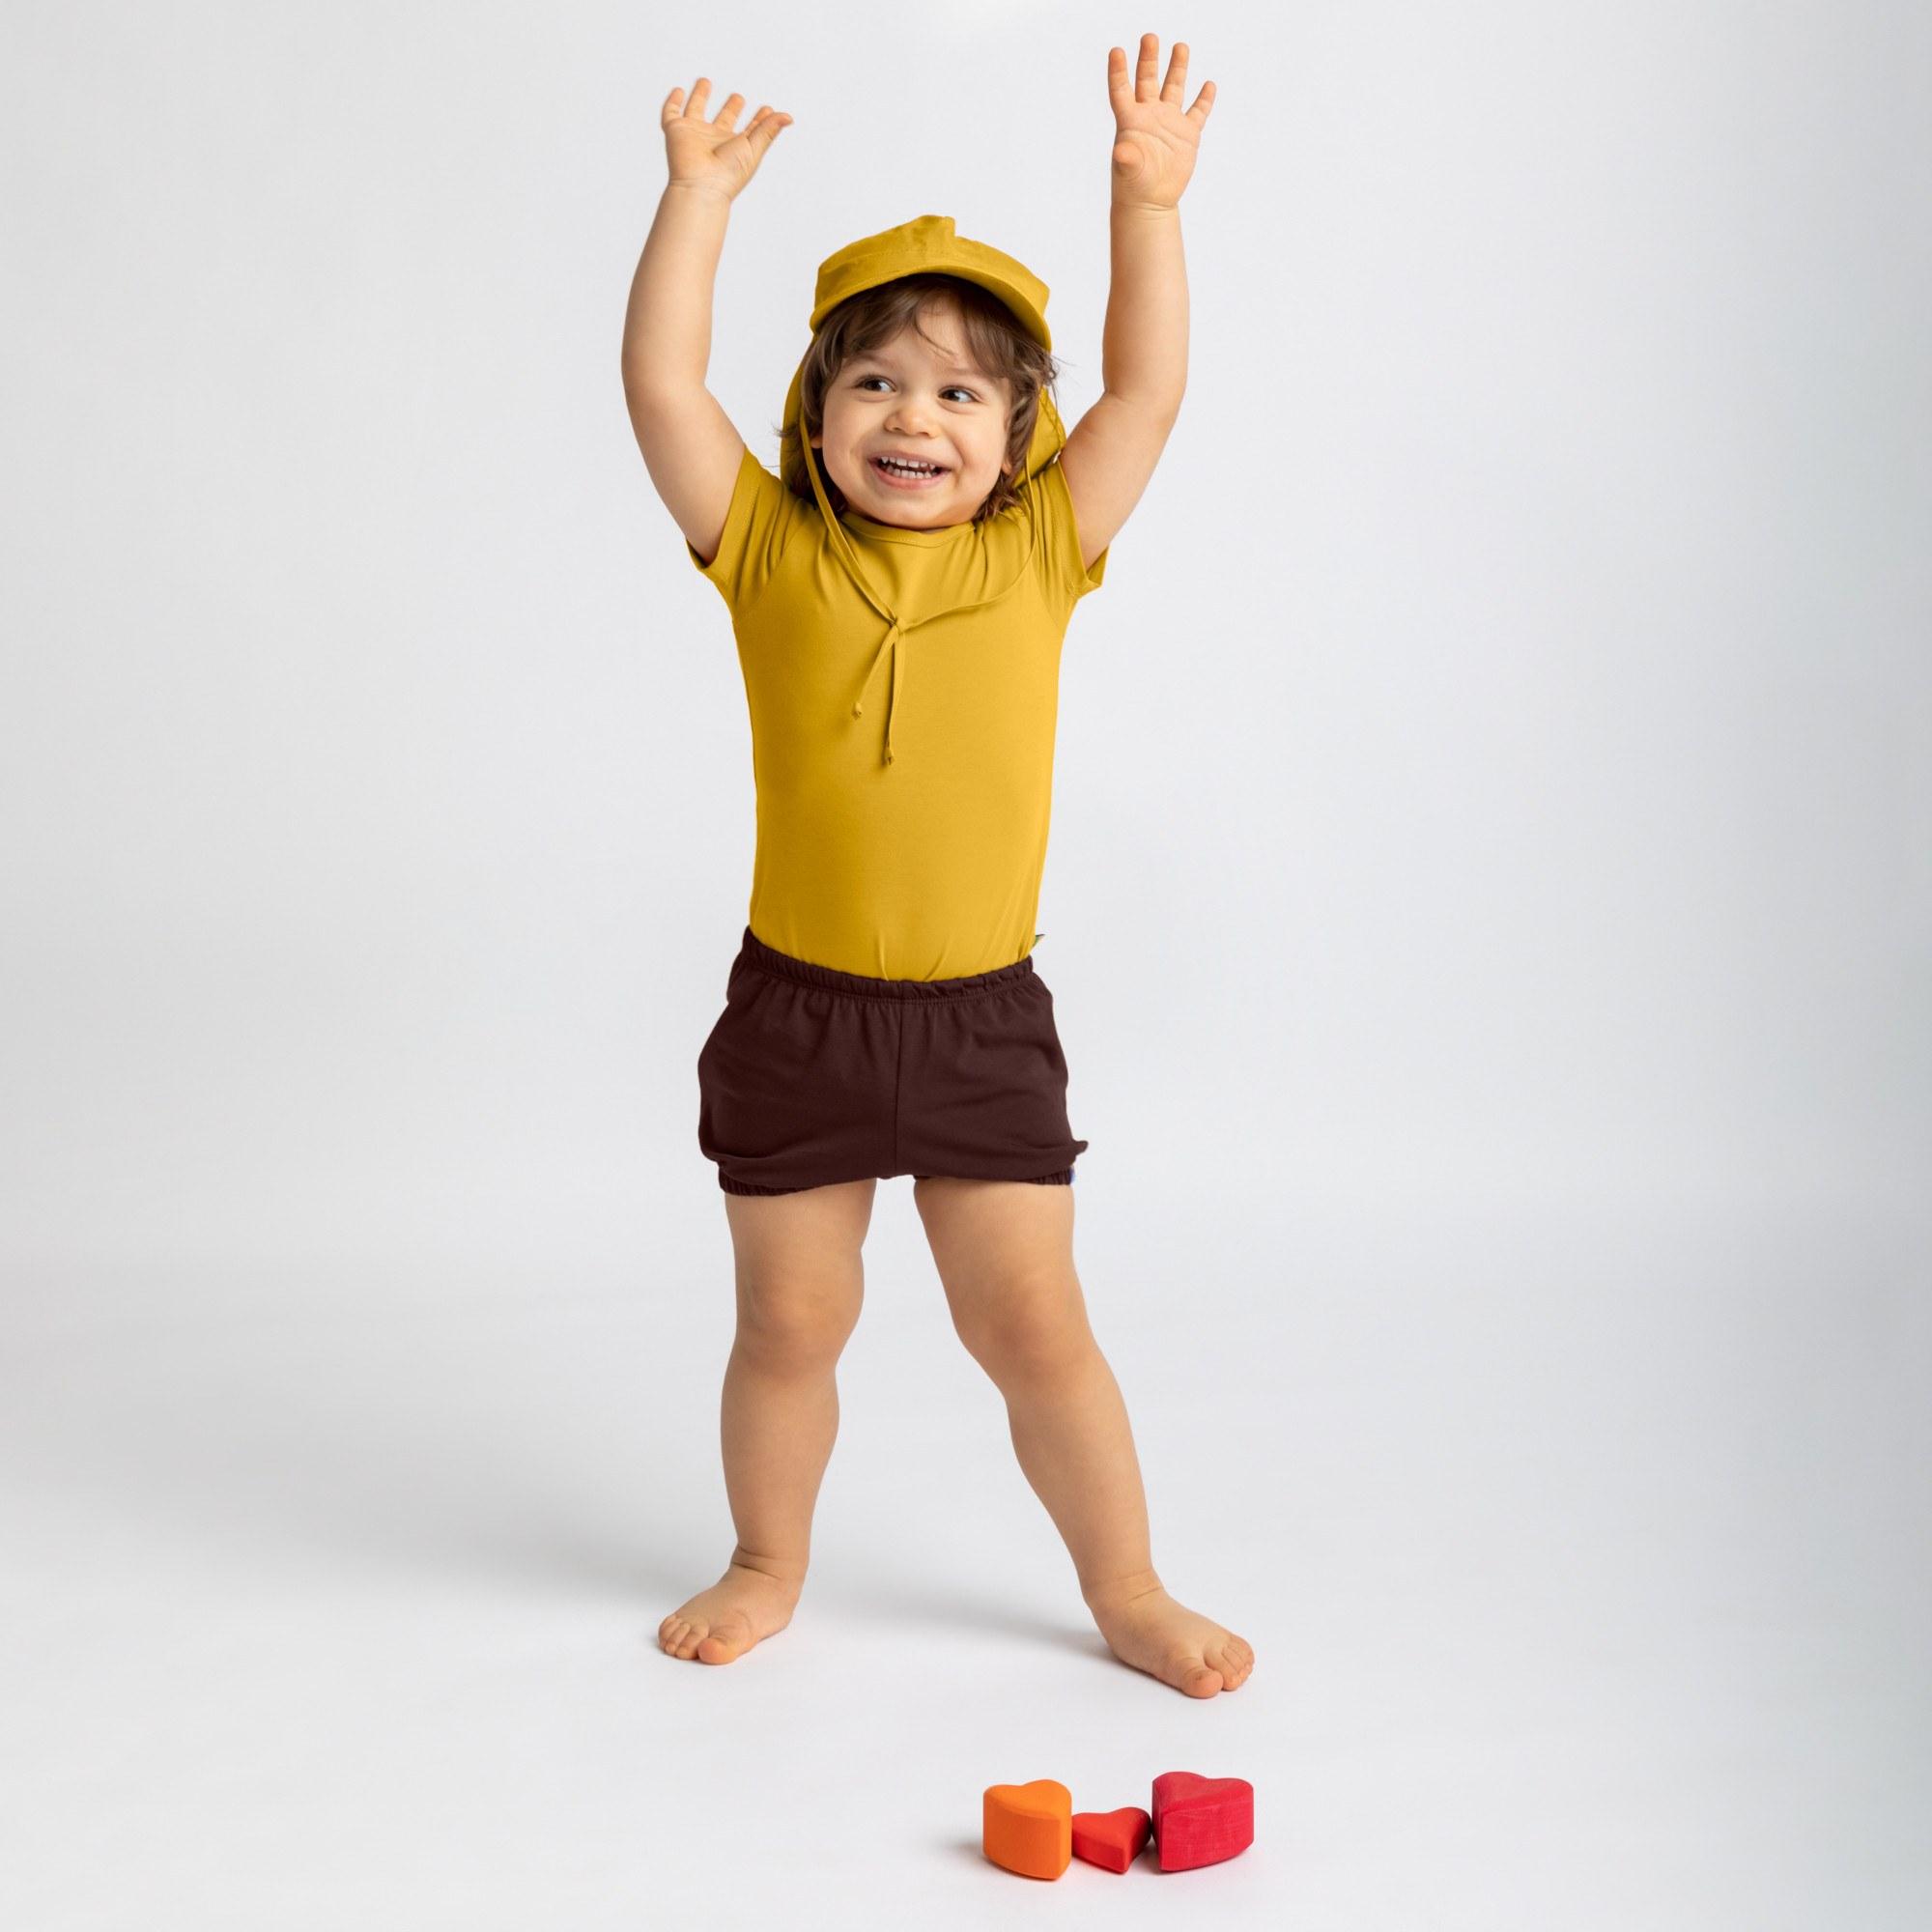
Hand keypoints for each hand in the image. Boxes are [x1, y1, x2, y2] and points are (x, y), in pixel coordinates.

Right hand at [660, 78, 791, 199]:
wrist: (701, 185)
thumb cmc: (728, 173)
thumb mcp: (754, 147)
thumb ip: (769, 130)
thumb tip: (788, 116)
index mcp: (735, 146)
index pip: (750, 130)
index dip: (759, 120)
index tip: (768, 110)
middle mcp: (715, 140)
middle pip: (724, 120)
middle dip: (731, 108)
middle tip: (738, 97)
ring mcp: (695, 135)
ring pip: (696, 111)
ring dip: (700, 96)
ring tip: (705, 82)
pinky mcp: (676, 131)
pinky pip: (671, 113)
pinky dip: (672, 102)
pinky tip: (678, 91)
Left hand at [1106, 35, 1214, 209]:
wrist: (1151, 203)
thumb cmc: (1133, 187)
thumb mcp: (1129, 170)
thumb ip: (1126, 158)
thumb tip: (1121, 152)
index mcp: (1130, 120)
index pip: (1122, 89)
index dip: (1118, 71)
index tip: (1116, 51)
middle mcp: (1149, 115)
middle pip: (1148, 80)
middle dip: (1149, 59)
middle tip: (1150, 37)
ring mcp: (1169, 122)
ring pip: (1174, 88)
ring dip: (1177, 67)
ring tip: (1180, 46)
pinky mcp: (1187, 135)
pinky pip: (1198, 112)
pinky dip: (1204, 99)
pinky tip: (1208, 84)